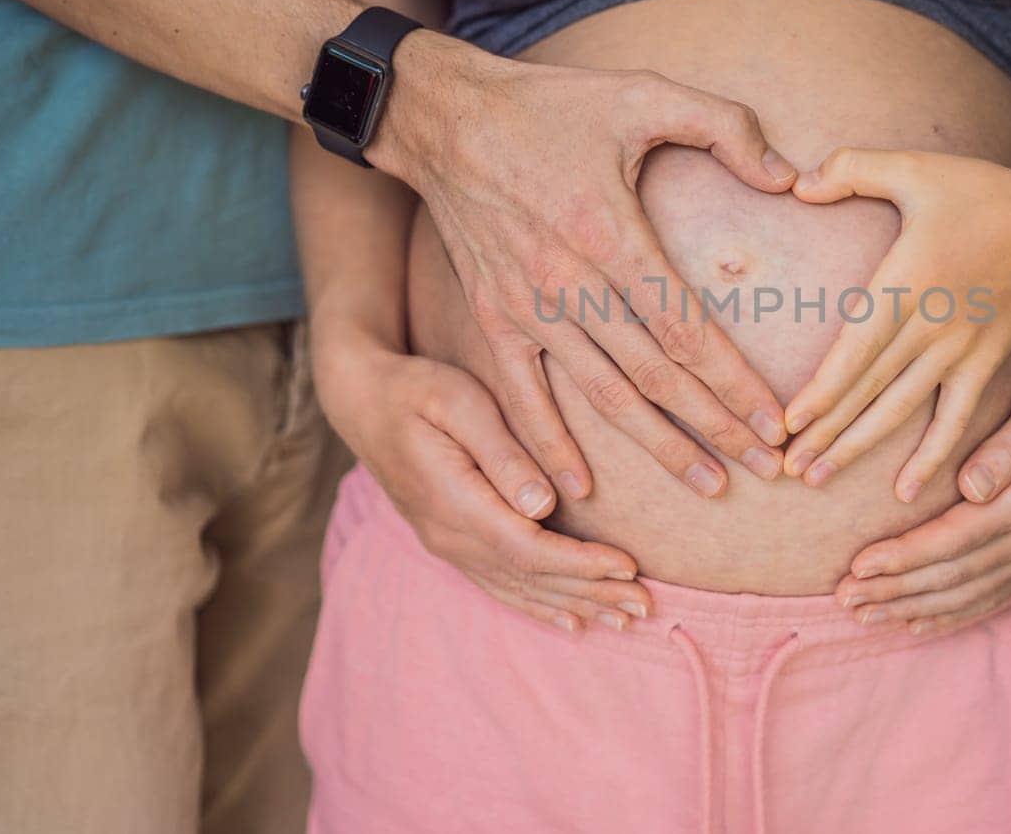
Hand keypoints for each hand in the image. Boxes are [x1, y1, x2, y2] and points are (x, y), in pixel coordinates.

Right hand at [311, 319, 652, 632]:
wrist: (363, 402)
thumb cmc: (418, 390)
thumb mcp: (459, 401)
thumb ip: (501, 451)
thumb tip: (544, 504)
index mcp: (454, 502)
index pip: (528, 548)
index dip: (580, 563)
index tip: (628, 566)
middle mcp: (448, 536)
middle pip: (530, 577)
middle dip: (591, 592)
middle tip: (646, 604)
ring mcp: (445, 545)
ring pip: (517, 589)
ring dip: (573, 605)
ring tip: (624, 620)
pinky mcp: (449, 543)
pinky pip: (499, 585)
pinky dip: (539, 605)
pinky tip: (572, 620)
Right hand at [370, 39, 795, 495]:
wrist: (444, 118)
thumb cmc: (552, 105)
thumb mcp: (643, 91)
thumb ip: (725, 125)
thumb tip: (788, 175)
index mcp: (611, 234)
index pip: (687, 330)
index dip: (735, 383)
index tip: (777, 422)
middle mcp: (569, 283)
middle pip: (656, 375)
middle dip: (717, 427)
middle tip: (768, 468)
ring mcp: (527, 308)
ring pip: (603, 395)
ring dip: (657, 446)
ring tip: (708, 483)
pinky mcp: (492, 318)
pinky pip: (523, 396)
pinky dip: (549, 445)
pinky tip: (580, 487)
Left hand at [782, 147, 1010, 499]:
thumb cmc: (981, 193)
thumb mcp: (916, 166)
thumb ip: (852, 167)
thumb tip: (798, 184)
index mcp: (906, 282)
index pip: (857, 346)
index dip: (823, 388)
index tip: (790, 422)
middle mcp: (928, 326)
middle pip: (868, 389)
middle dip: (824, 431)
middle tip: (782, 469)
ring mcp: (956, 352)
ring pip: (900, 410)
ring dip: (858, 448)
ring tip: (815, 480)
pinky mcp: (980, 365)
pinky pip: (953, 419)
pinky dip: (931, 456)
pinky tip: (904, 492)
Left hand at [832, 364, 1010, 634]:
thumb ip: (1009, 446)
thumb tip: (970, 487)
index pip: (955, 539)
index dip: (904, 557)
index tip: (858, 564)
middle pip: (953, 575)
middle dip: (894, 589)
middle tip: (844, 598)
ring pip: (967, 594)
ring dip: (912, 607)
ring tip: (864, 614)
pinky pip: (993, 598)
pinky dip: (951, 616)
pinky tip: (916, 624)